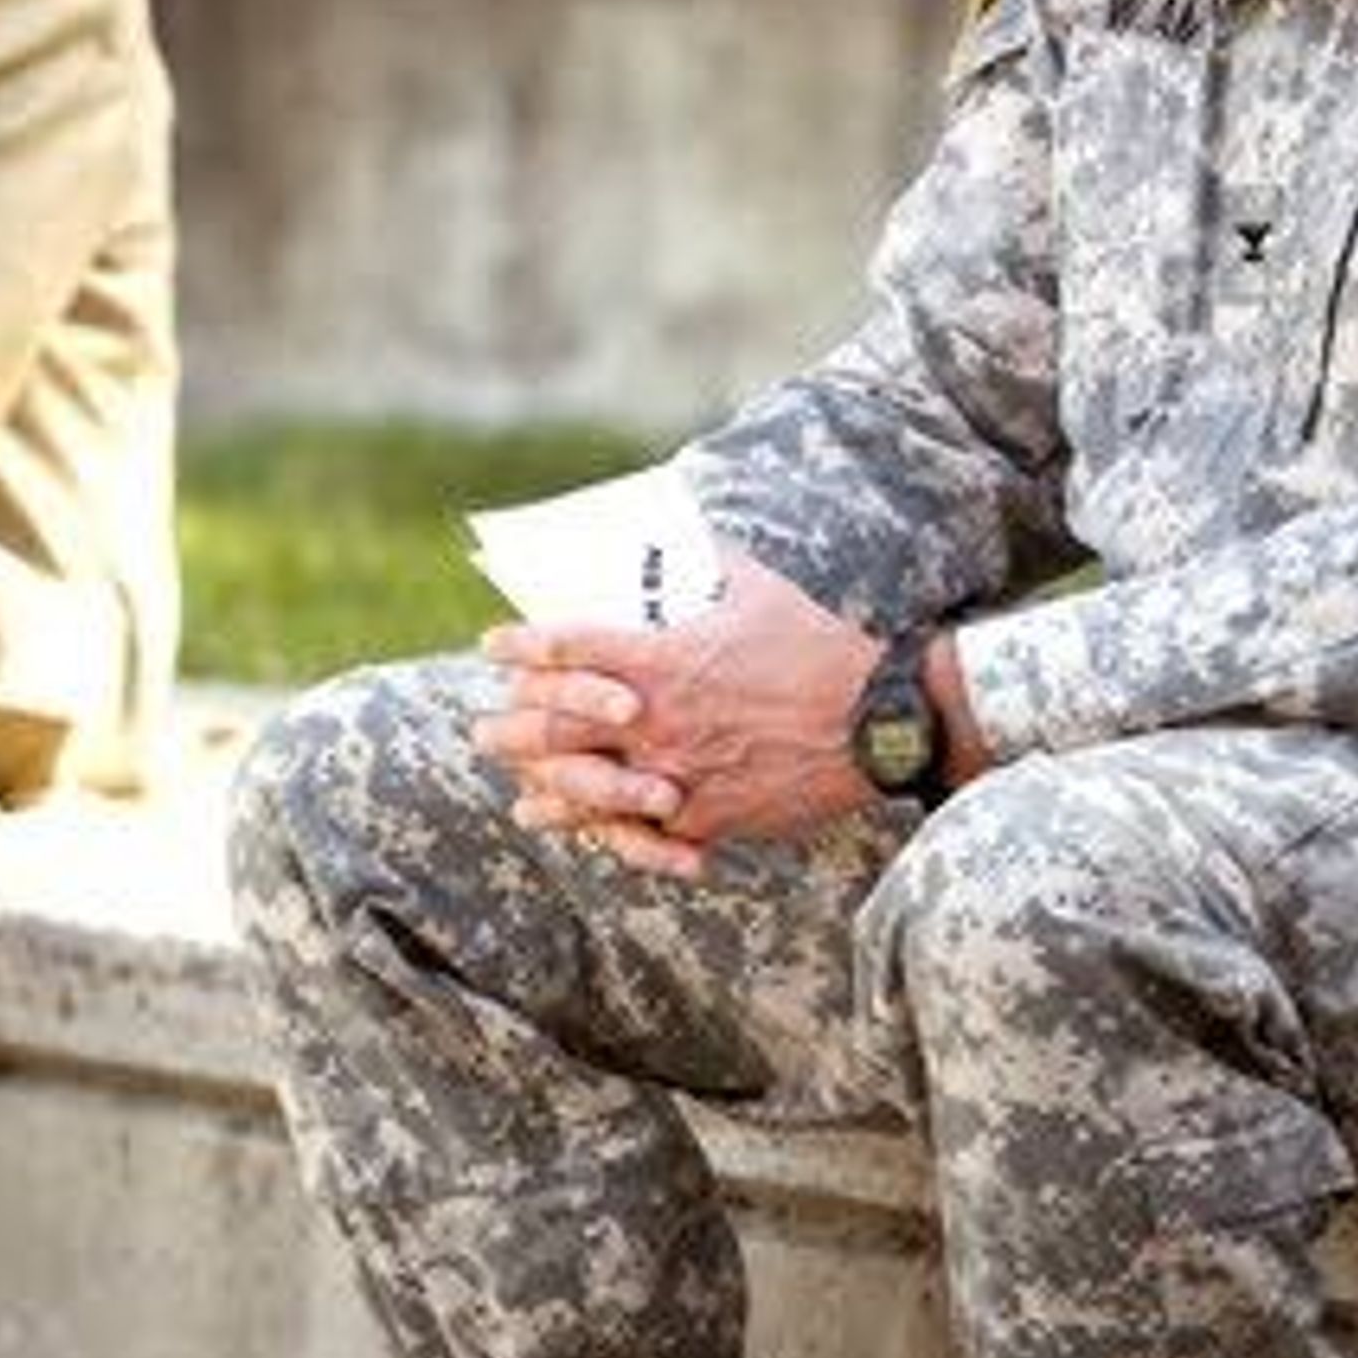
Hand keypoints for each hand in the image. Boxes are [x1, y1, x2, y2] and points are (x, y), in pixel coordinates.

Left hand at [474, 550, 890, 878]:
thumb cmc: (817, 646)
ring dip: (540, 789)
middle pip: (552, 728)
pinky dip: (600, 830)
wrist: (876, 722)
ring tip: (515, 789)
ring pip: (582, 789)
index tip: (494, 646)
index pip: (564, 649)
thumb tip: (685, 526)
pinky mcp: (703, 817)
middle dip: (508, 727)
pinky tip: (576, 831)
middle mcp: (654, 719)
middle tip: (481, 728)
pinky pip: (637, 831)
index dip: (520, 647)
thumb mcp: (756, 587)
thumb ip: (709, 558)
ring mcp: (675, 773)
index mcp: (660, 658)